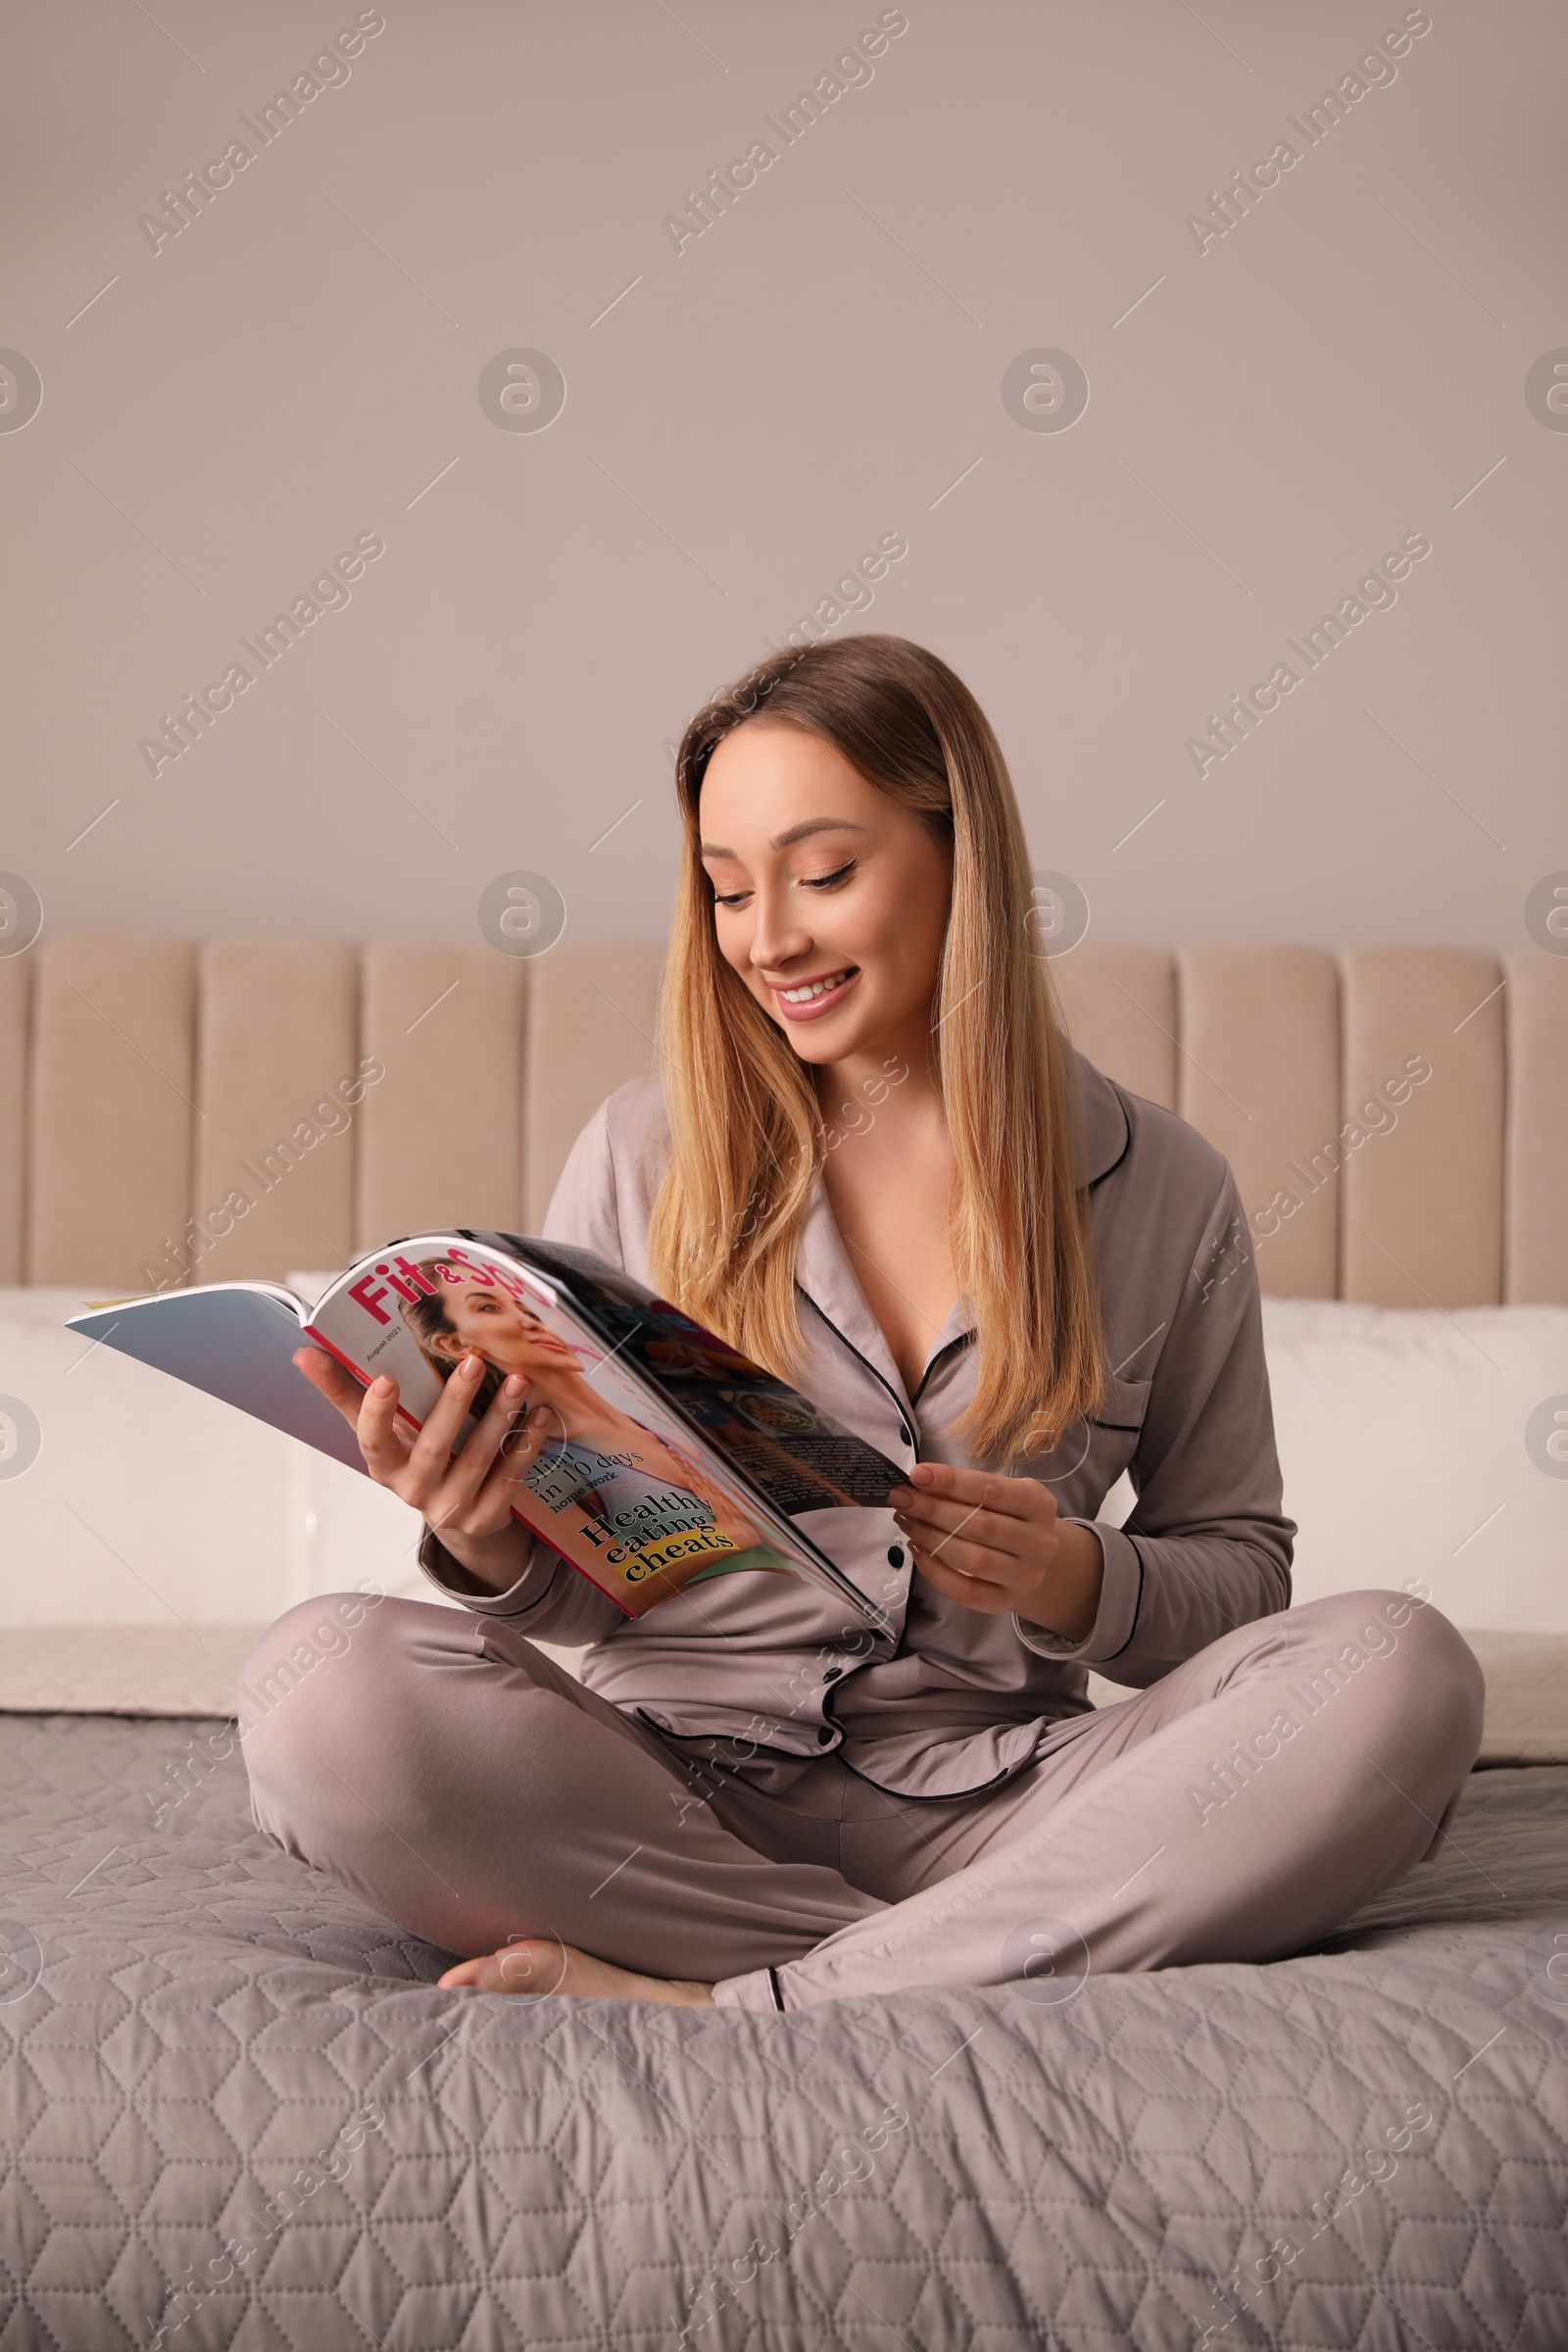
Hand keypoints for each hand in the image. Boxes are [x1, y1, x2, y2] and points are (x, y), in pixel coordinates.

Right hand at [294, 1346, 551, 1586]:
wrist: (457, 1515)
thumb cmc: (412, 1456)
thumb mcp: (380, 1429)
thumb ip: (345, 1391)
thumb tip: (303, 1352)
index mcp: (383, 1466)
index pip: (372, 1442)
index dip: (376, 1414)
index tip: (384, 1378)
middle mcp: (414, 1491)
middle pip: (432, 1447)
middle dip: (454, 1404)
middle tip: (472, 1361)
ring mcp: (451, 1508)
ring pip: (477, 1461)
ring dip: (500, 1419)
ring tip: (518, 1381)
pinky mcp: (487, 1517)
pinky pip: (510, 1479)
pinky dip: (527, 1446)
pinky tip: (542, 1414)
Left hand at [888, 1461, 1104, 1640]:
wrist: (1034, 1558)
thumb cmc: (1010, 1516)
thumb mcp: (1001, 1494)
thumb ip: (968, 1489)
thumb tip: (919, 1483)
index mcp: (1039, 1504)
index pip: (991, 1490)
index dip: (951, 1481)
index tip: (916, 1475)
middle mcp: (1039, 1542)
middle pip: (979, 1526)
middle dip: (933, 1510)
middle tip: (901, 1498)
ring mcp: (1025, 1576)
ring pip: (972, 1560)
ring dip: (931, 1538)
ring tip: (906, 1520)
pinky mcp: (1006, 1601)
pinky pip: (965, 1592)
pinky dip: (935, 1572)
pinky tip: (917, 1550)